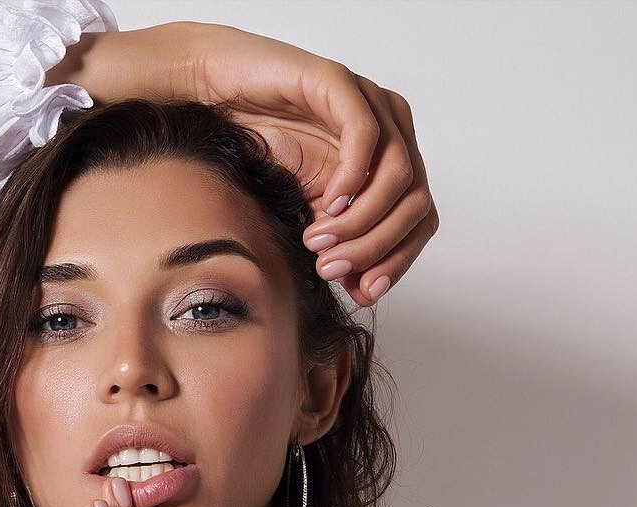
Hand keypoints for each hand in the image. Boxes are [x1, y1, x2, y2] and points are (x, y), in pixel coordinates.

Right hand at [182, 22, 438, 306]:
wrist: (217, 101)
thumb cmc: (259, 152)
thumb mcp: (306, 215)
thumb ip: (339, 247)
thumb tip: (363, 290)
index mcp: (387, 167)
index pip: (419, 222)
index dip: (397, 261)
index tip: (363, 292)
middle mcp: (391, 135)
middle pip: (416, 204)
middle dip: (375, 248)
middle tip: (329, 268)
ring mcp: (371, 106)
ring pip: (399, 176)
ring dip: (360, 222)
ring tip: (317, 242)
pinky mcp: (341, 85)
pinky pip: (367, 135)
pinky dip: (353, 179)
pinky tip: (326, 206)